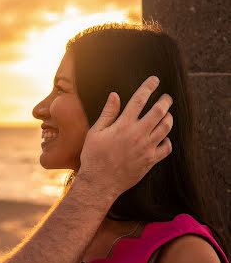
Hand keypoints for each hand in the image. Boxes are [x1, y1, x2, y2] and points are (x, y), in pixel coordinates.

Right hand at [77, 76, 172, 195]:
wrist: (99, 182)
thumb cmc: (94, 156)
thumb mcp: (96, 132)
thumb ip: (108, 113)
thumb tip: (115, 95)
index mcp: (123, 125)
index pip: (139, 100)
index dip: (148, 87)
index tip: (155, 80)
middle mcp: (137, 134)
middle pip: (159, 112)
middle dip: (165, 101)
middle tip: (166, 97)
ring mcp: (146, 148)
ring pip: (166, 128)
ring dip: (169, 118)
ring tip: (167, 114)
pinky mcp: (150, 161)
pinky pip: (167, 148)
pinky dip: (167, 140)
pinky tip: (162, 137)